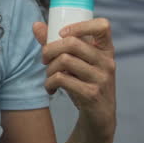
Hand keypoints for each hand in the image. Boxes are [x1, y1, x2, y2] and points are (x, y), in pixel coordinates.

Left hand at [33, 18, 116, 142]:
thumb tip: (36, 25)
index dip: (80, 25)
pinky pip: (61, 79)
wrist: (98, 117)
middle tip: (44, 59)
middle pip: (72, 43)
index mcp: (105, 49)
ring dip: (48, 68)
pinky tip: (50, 88)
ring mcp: (101, 78)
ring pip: (64, 60)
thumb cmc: (85, 83)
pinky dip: (49, 83)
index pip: (103, 26)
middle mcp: (106, 61)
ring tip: (48, 76)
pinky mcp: (91, 93)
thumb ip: (57, 43)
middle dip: (50, 49)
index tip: (62, 34)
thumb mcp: (77, 63)